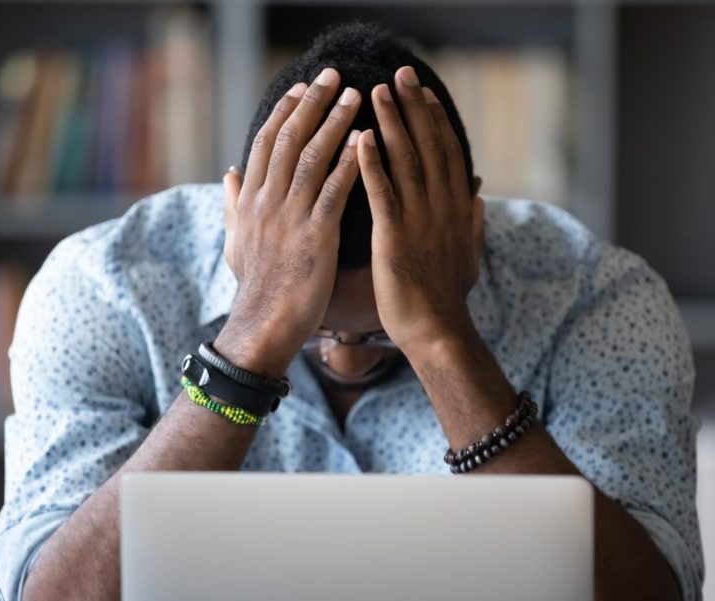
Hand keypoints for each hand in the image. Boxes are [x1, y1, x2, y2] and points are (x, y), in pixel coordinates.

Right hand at [216, 68, 361, 377]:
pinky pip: (333, 191)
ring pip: (311, 158)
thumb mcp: (235, 241)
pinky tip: (366, 141)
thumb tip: (228, 173)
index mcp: (250, 200)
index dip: (284, 112)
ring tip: (356, 96)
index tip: (301, 87)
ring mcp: (290, 217)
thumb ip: (232, 204)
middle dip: (311, 103)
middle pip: (288, 139)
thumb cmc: (255, 285)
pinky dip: (349, 163)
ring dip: (334, 123)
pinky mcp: (315, 236)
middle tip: (333, 76)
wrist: (264, 323)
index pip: (265, 143)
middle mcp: (267, 201)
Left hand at [357, 66, 483, 353]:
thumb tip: (480, 196)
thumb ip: (473, 223)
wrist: (437, 331)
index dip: (435, 120)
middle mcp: (442, 207)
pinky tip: (360, 139)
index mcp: (457, 210)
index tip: (423, 93)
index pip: (447, 153)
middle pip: (429, 146)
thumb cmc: (447, 297)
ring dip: (391, 124)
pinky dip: (371, 164)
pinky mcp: (394, 237)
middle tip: (399, 74)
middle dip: (413, 108)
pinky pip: (382, 193)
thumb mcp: (469, 255)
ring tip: (375, 93)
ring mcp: (419, 221)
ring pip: (406, 161)